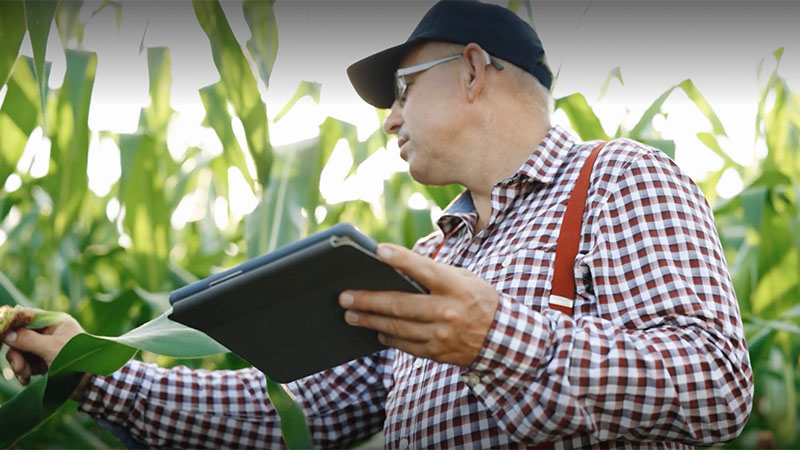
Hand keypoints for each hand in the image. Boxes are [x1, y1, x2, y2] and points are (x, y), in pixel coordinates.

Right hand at [3, 311, 85, 394]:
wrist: (91, 383)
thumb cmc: (76, 359)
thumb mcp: (51, 348)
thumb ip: (28, 340)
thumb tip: (7, 334)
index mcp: (55, 322)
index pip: (27, 316)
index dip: (11, 324)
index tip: (1, 336)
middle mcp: (51, 332)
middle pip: (21, 336)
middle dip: (17, 352)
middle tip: (18, 367)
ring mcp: (48, 347)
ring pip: (22, 351)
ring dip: (21, 364)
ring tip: (26, 375)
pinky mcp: (46, 361)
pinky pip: (28, 363)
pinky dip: (25, 372)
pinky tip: (26, 381)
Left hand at [338, 243, 498, 366]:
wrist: (503, 339)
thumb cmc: (479, 300)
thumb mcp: (466, 279)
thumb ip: (435, 273)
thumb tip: (397, 267)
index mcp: (456, 286)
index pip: (425, 270)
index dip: (400, 259)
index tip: (377, 251)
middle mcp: (449, 311)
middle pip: (400, 305)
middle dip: (368, 300)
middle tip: (345, 297)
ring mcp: (442, 334)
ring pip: (397, 328)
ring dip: (370, 321)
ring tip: (351, 315)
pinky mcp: (437, 352)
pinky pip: (405, 345)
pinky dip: (388, 338)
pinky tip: (376, 331)